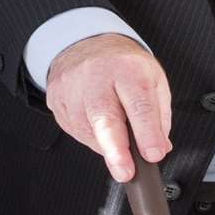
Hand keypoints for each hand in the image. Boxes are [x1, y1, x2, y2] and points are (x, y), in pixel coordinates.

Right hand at [46, 33, 171, 181]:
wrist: (86, 42)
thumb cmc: (123, 65)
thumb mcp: (153, 80)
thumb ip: (159, 117)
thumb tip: (159, 148)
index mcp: (128, 69)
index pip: (139, 104)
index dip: (147, 133)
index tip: (153, 155)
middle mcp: (97, 75)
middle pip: (104, 117)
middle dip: (116, 150)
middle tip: (125, 172)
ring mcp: (72, 86)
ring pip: (86, 129)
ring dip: (105, 146)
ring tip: (116, 143)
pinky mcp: (55, 97)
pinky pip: (72, 129)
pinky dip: (89, 137)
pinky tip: (97, 128)